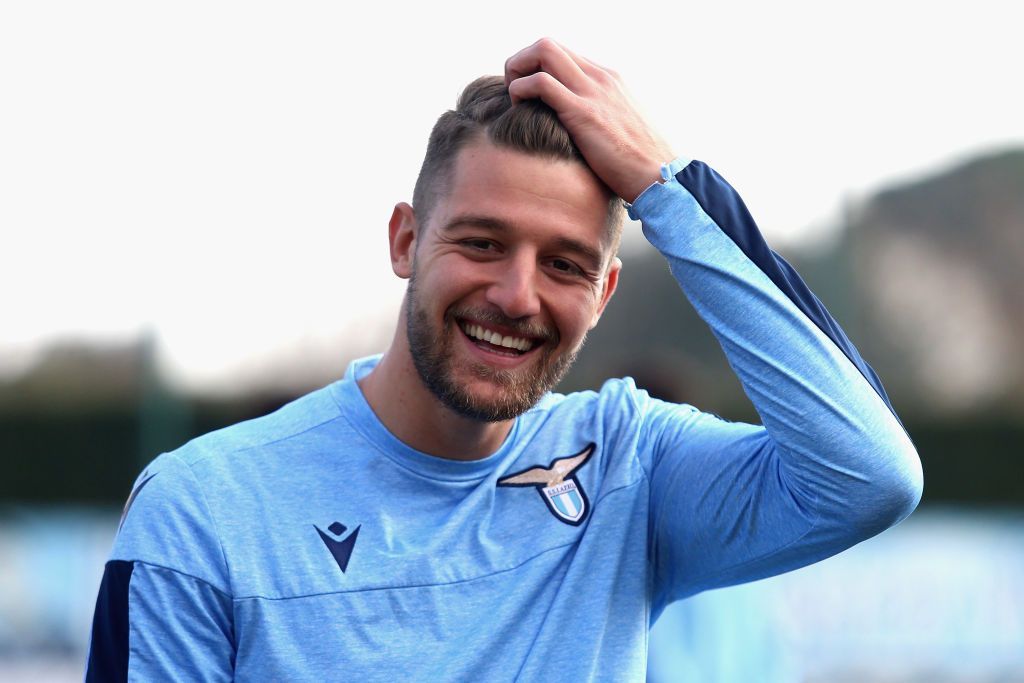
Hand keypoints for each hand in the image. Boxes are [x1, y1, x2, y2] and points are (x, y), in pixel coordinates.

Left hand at [504, 38, 673, 203]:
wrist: (661, 178)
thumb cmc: (639, 165)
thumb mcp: (619, 132)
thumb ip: (600, 121)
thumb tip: (582, 133)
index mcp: (608, 80)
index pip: (562, 55)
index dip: (536, 69)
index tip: (528, 96)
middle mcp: (600, 78)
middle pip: (548, 44)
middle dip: (521, 62)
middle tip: (514, 94)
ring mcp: (592, 91)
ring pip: (543, 51)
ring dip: (517, 71)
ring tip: (515, 102)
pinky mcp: (583, 112)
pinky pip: (540, 83)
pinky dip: (520, 92)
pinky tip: (520, 113)